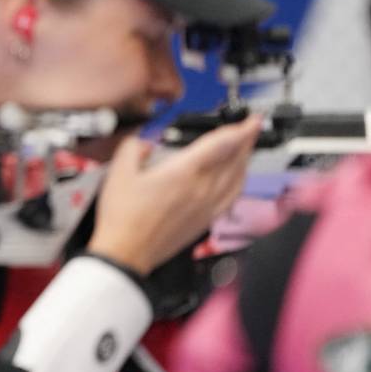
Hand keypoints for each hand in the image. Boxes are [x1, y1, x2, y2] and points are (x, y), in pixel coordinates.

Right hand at [87, 115, 263, 274]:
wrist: (126, 251)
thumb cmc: (123, 217)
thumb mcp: (119, 172)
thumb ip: (133, 148)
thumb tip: (143, 144)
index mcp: (183, 172)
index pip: (222, 145)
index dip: (240, 129)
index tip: (251, 119)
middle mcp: (202, 189)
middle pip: (235, 159)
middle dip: (247, 140)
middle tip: (251, 127)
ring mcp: (207, 206)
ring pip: (238, 178)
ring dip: (246, 160)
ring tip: (246, 149)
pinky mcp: (205, 221)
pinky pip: (232, 197)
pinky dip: (240, 182)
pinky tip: (237, 180)